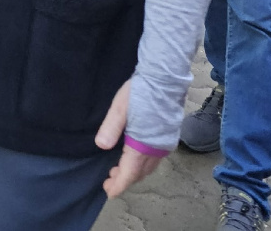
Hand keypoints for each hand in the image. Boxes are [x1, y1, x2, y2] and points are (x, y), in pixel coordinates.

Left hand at [96, 80, 164, 197]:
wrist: (165, 79)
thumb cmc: (140, 92)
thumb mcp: (119, 108)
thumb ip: (111, 128)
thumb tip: (102, 147)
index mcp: (143, 145)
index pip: (130, 173)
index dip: (119, 185)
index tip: (109, 192)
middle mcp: (157, 149)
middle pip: (140, 173)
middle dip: (124, 180)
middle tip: (108, 180)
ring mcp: (165, 144)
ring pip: (148, 167)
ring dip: (133, 172)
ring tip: (117, 170)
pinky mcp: (169, 137)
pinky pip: (155, 159)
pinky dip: (142, 164)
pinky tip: (133, 158)